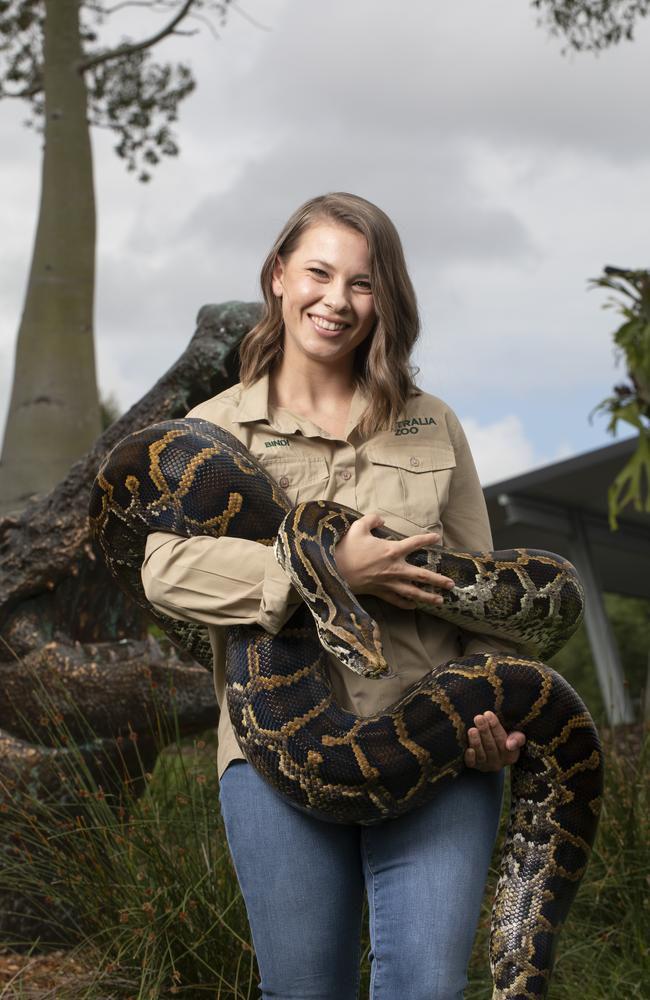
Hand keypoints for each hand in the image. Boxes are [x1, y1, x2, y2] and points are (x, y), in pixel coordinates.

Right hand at [334, 512, 453, 610]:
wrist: (334, 570)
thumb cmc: (346, 548)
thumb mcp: (357, 527)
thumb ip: (371, 520)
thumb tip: (381, 520)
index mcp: (391, 550)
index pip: (415, 543)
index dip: (427, 539)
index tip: (437, 537)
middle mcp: (394, 568)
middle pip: (422, 575)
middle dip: (438, 580)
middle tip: (451, 584)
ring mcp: (388, 582)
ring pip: (413, 591)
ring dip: (428, 596)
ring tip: (441, 600)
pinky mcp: (380, 592)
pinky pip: (396, 600)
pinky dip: (406, 604)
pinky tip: (414, 606)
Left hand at [465, 711, 524, 770]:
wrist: (490, 747)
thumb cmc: (503, 738)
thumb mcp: (514, 736)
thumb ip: (517, 738)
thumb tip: (510, 744)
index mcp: (510, 755)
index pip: (503, 740)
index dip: (495, 727)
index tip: (488, 714)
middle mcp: (499, 763)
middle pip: (491, 746)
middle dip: (484, 731)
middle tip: (478, 718)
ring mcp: (486, 765)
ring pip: (481, 754)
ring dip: (476, 742)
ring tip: (472, 730)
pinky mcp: (474, 766)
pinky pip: (472, 764)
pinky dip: (470, 757)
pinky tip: (468, 749)